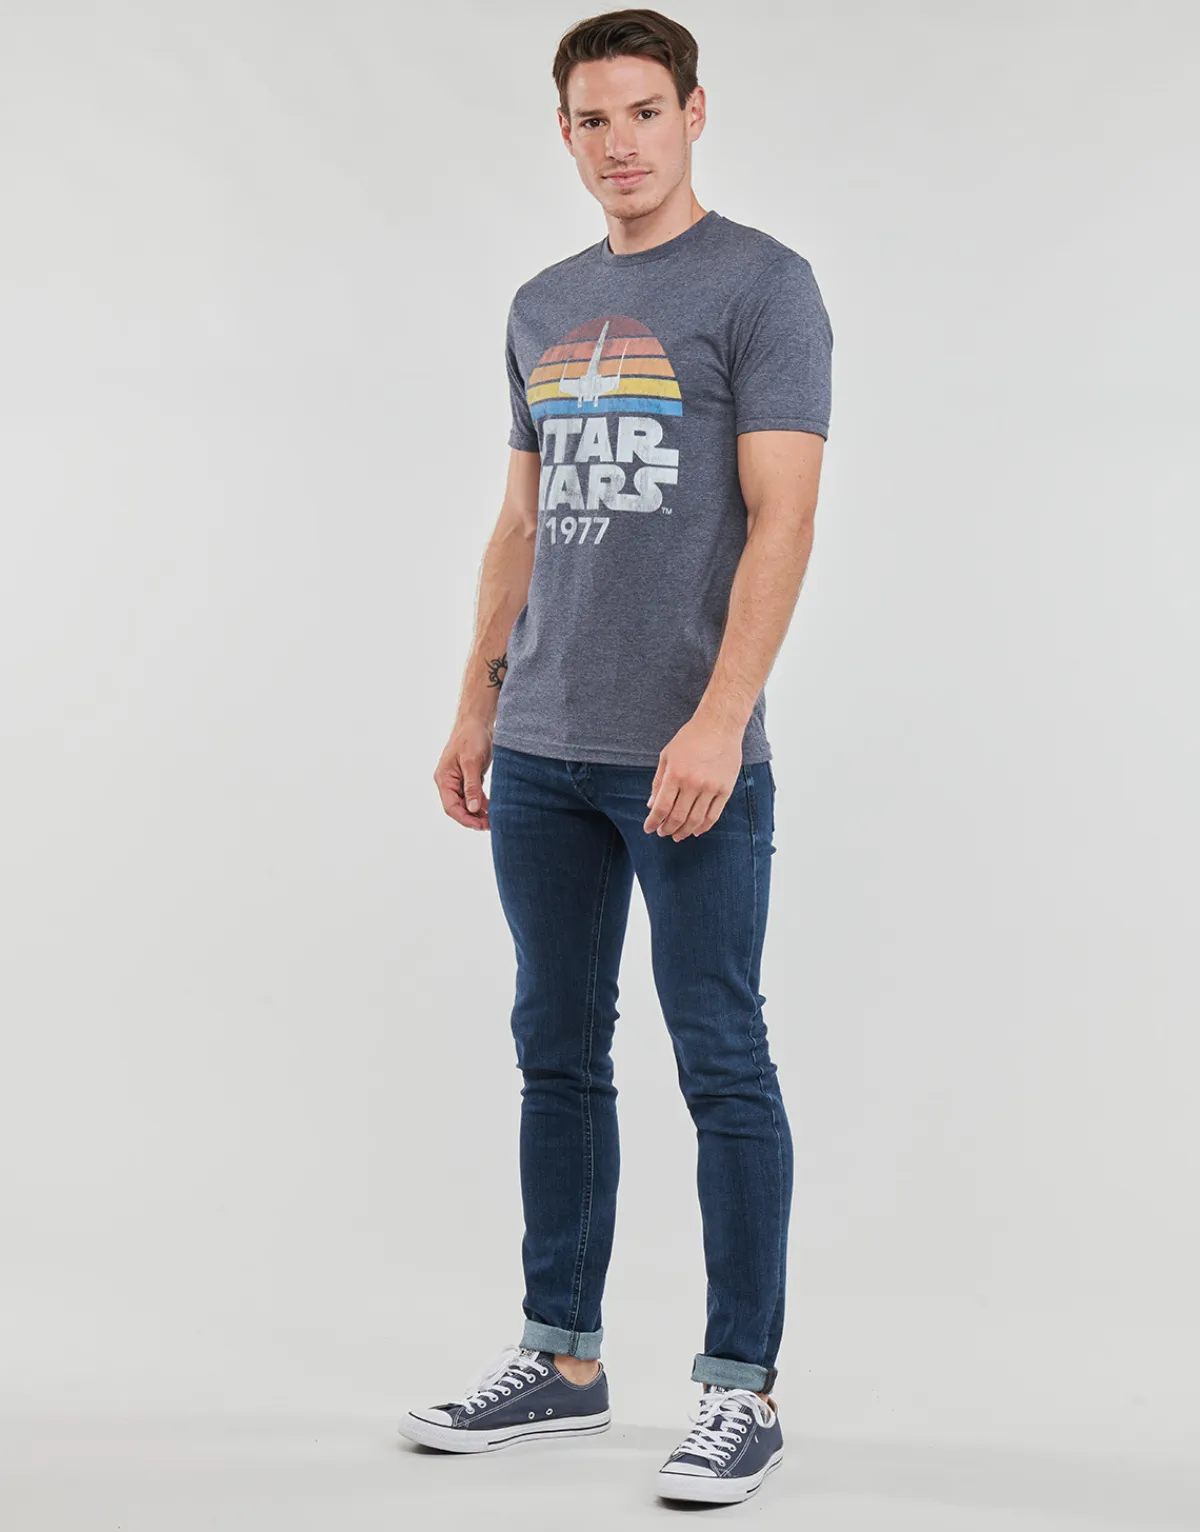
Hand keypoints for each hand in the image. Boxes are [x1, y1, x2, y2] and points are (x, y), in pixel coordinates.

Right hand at [434, 717, 493, 830]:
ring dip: (479, 813)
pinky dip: (482, 803)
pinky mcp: (469, 778)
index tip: (480, 826)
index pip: (451, 807)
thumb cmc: (471, 737)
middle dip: (473, 819)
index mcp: (444, 779)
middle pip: (458, 808)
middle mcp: (449, 782)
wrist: (477, 721)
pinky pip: (474, 796)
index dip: (465, 819)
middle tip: (491, 825)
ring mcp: (458, 781)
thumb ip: (472, 786)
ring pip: (467, 804)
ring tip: (494, 820)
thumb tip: (473, 809)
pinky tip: (493, 809)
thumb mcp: (472, 762)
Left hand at [644, 715, 743, 839]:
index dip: (653, 822)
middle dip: (667, 829)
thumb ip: (658, 781)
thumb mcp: (667, 755)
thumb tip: (651, 805)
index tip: (649, 829)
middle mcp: (693, 783)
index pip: (661, 807)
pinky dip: (703, 826)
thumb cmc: (690, 738)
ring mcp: (711, 788)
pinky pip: (713, 815)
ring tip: (677, 835)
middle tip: (662, 833)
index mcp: (675, 774)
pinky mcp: (725, 790)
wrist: (720, 726)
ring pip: (695, 820)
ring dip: (684, 832)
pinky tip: (696, 831)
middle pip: (677, 817)